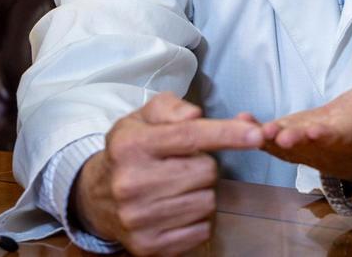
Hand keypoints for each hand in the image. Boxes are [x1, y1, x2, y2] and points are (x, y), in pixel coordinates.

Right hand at [70, 92, 262, 255]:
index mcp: (132, 145)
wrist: (95, 197)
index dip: (226, 134)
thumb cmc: (130, 151)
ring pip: (206, 202)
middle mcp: (132, 182)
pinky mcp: (148, 245)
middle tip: (181, 165)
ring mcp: (139, 217)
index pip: (189, 137)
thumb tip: (196, 115)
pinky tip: (176, 209)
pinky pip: (201, 230)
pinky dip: (197, 219)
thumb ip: (171, 108)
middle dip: (203, 165)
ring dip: (201, 192)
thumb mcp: (142, 118)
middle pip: (205, 171)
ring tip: (177, 187)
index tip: (256, 135)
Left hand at [260, 76, 351, 181]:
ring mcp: (305, 142)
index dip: (325, 132)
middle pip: (307, 142)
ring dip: (267, 138)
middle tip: (275, 136)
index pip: (340, 133)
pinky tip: (240, 121)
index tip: (311, 130)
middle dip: (292, 139)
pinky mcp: (289, 136)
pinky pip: (270, 135)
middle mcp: (326, 140)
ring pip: (284, 144)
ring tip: (252, 130)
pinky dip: (255, 129)